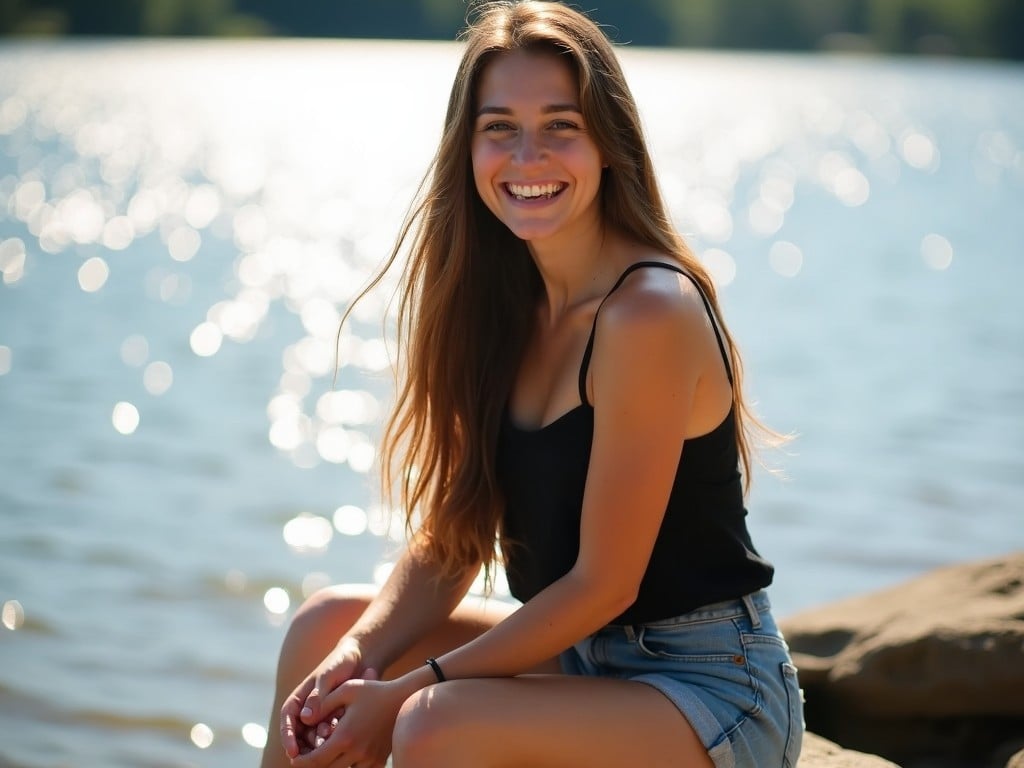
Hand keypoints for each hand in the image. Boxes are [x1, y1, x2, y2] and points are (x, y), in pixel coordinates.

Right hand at [280, 638, 377, 759]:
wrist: (362, 659)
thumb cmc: (340, 663)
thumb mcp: (327, 676)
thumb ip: (318, 696)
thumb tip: (305, 718)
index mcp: (299, 699)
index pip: (287, 720)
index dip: (288, 737)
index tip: (293, 751)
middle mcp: (307, 711)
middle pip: (300, 735)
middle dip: (308, 743)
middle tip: (319, 746)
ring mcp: (321, 718)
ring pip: (316, 738)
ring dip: (323, 741)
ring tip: (333, 734)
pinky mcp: (336, 721)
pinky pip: (332, 734)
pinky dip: (336, 735)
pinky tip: (343, 730)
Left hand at [291, 677, 407, 767]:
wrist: (404, 698)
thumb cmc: (373, 691)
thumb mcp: (346, 690)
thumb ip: (322, 704)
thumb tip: (303, 719)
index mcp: (345, 736)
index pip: (315, 760)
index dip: (301, 761)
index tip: (294, 759)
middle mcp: (356, 752)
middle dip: (313, 766)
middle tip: (305, 759)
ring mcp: (369, 758)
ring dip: (331, 767)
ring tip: (323, 758)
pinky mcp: (379, 760)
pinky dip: (348, 767)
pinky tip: (342, 758)